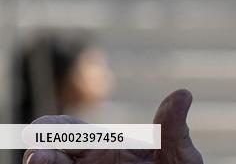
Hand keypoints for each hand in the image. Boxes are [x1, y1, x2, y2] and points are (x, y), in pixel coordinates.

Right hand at [24, 89, 203, 163]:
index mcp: (105, 145)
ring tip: (39, 163)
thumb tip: (183, 93)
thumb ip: (173, 130)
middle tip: (37, 158)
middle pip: (48, 156)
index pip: (67, 131)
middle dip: (38, 154)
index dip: (49, 128)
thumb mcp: (178, 155)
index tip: (39, 130)